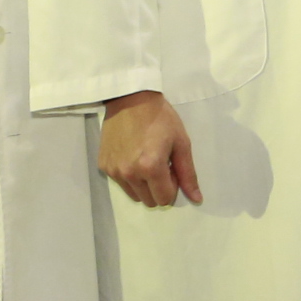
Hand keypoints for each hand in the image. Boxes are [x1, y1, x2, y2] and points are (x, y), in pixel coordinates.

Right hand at [98, 90, 204, 208]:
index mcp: (151, 168)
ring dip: (143, 185)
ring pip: (134, 195)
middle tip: (160, 164)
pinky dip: (129, 176)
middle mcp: (129, 174)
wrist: (131, 100)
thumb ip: (188, 173)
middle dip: (158, 188)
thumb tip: (197, 199)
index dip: (172, 186)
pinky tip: (132, 155)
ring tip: (146, 160)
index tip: (172, 168)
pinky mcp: (103, 166)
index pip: (164, 199)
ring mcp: (114, 171)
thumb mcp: (181, 143)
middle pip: (149, 200)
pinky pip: (120, 183)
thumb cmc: (161, 119)